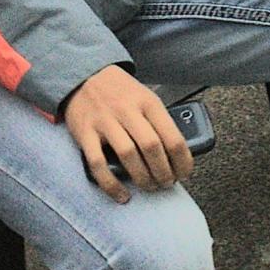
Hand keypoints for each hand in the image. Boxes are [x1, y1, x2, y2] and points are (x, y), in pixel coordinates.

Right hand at [64, 66, 192, 202]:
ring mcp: (105, 121)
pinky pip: (98, 164)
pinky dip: (111, 184)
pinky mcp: (85, 133)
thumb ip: (158, 120)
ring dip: (142, 178)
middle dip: (163, 172)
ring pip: (128, 155)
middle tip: (166, 183)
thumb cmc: (120, 92)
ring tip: (149, 186)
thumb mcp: (145, 96)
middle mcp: (127, 109)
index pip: (173, 136)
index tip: (184, 173)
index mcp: (147, 102)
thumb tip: (177, 154)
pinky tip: (122, 195)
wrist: (84, 75)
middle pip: (152, 147)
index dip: (182, 161)